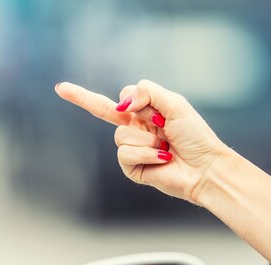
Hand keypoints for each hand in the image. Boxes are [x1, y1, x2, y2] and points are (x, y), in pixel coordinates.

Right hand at [55, 80, 227, 202]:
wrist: (204, 167)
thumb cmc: (195, 136)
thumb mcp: (174, 104)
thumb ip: (147, 93)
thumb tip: (121, 102)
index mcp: (144, 112)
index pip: (117, 98)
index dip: (102, 96)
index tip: (68, 91)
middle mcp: (135, 129)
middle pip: (104, 110)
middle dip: (82, 98)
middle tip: (67, 91)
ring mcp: (131, 149)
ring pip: (120, 135)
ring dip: (146, 138)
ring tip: (165, 144)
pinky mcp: (132, 168)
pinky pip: (125, 154)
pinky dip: (145, 153)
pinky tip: (161, 157)